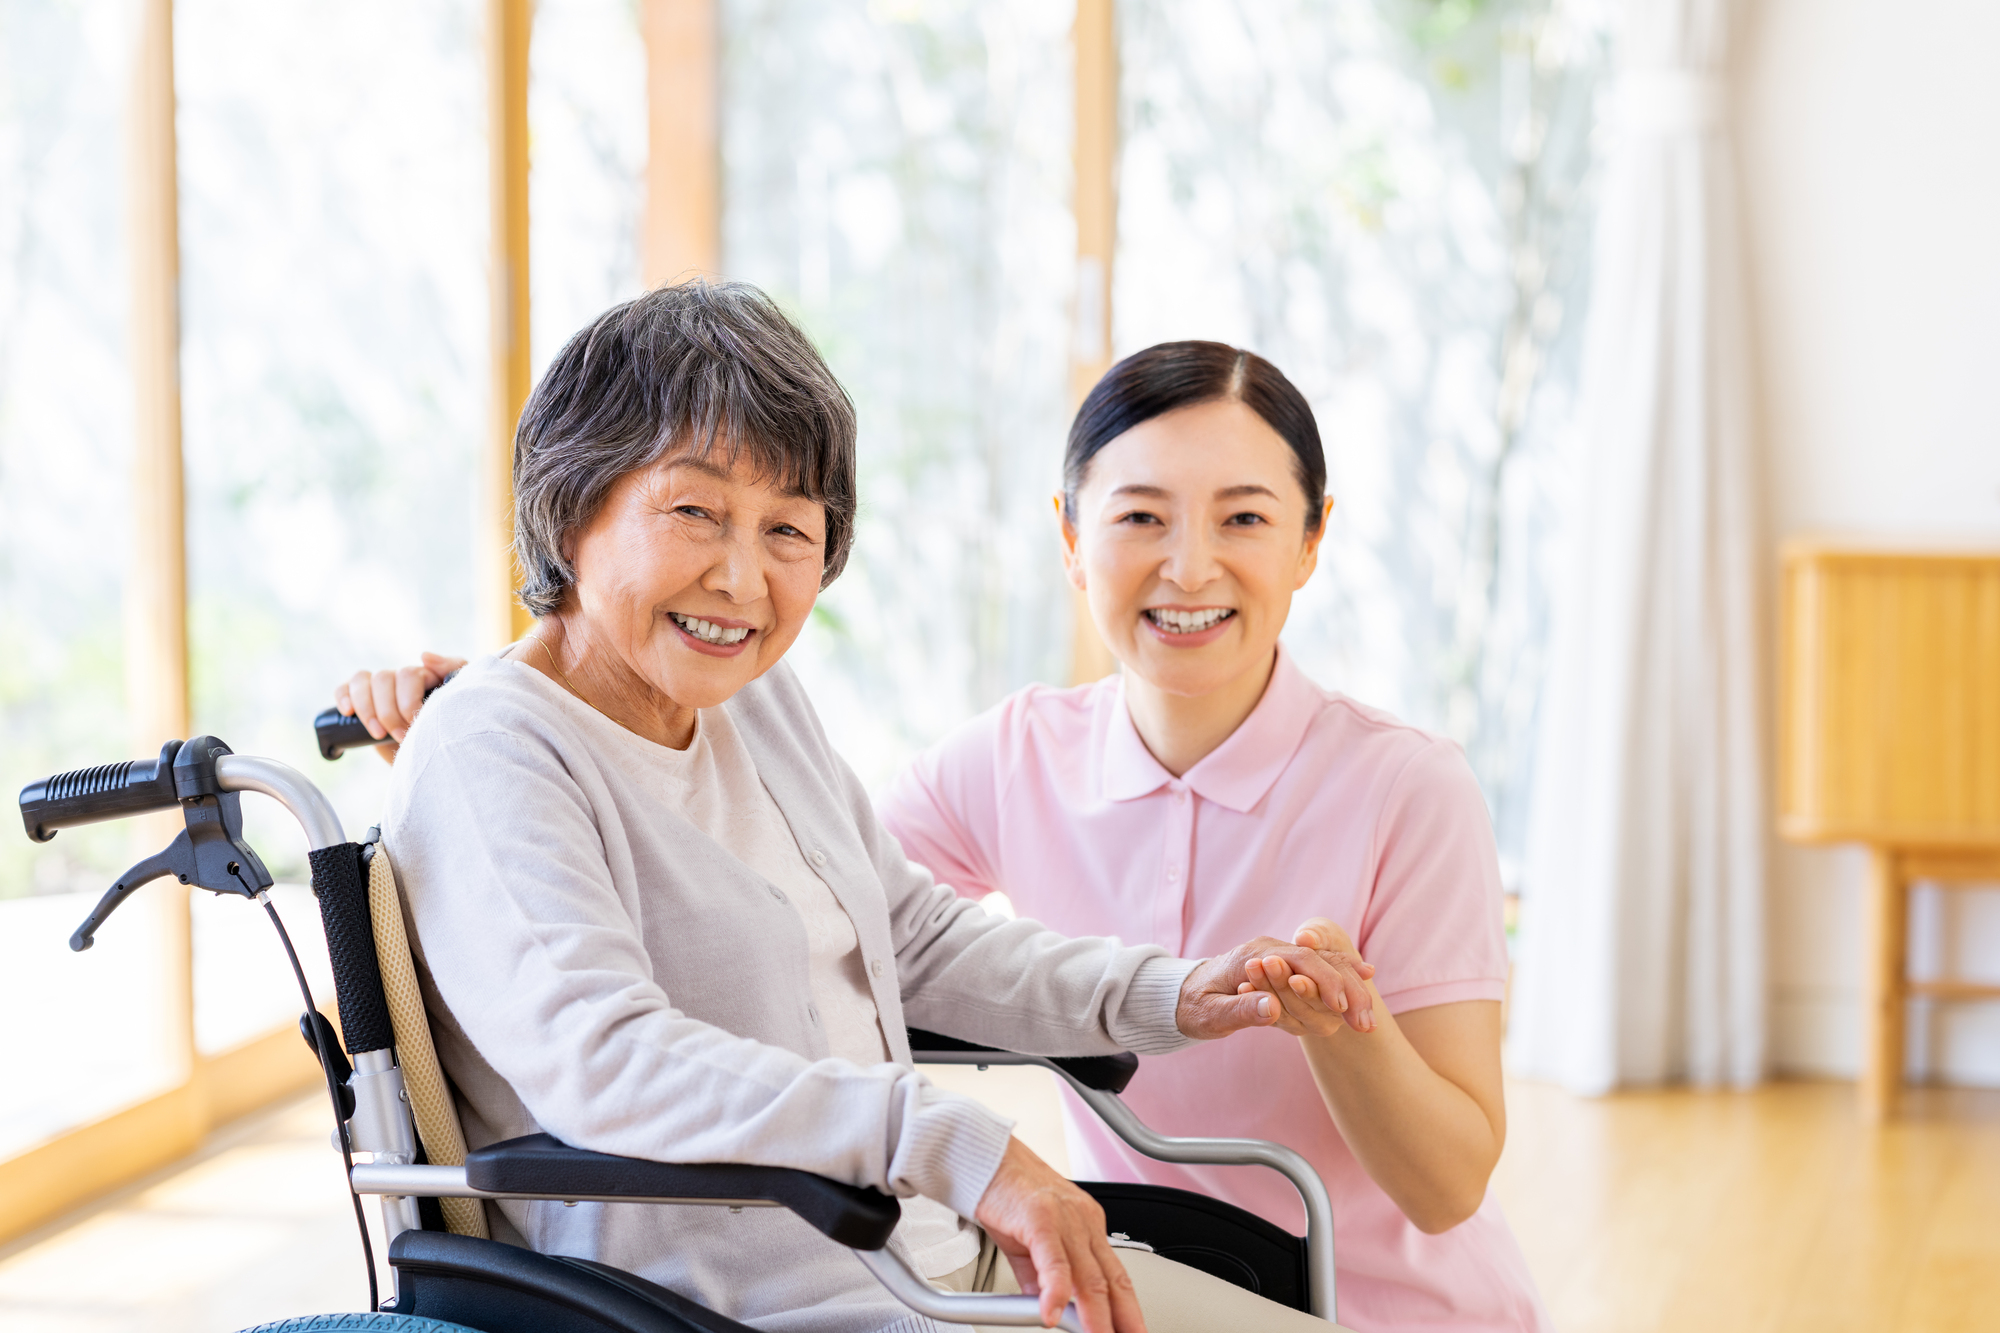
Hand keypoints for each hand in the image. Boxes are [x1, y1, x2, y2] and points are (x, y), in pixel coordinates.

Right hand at [332, 651, 465, 762]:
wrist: (434, 759)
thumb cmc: (452, 728)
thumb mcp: (461, 700)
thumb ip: (454, 671)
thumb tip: (423, 656)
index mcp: (426, 675)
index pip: (408, 674)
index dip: (408, 701)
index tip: (416, 725)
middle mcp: (401, 679)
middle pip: (383, 679)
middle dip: (389, 713)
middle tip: (401, 737)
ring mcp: (381, 690)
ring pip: (362, 681)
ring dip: (367, 710)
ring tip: (377, 734)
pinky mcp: (363, 703)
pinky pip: (345, 687)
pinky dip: (343, 696)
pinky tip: (347, 712)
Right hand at [974, 1137, 1144, 1332]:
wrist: (983, 1157)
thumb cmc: (1008, 1192)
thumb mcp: (1031, 1241)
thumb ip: (1043, 1276)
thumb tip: (1051, 1306)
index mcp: (1087, 1225)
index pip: (1117, 1276)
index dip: (1128, 1310)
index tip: (1130, 1331)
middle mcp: (1083, 1221)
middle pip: (1113, 1280)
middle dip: (1124, 1319)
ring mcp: (1065, 1218)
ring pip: (1089, 1276)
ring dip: (1097, 1316)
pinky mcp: (1039, 1217)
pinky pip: (1053, 1261)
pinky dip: (1055, 1292)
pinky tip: (1051, 1314)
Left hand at [1177, 932, 1375, 1039]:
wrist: (1182, 991)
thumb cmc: (1193, 1005)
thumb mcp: (1209, 1014)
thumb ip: (1239, 1010)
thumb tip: (1271, 1008)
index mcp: (1254, 956)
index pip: (1299, 962)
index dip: (1323, 983)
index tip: (1342, 1007)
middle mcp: (1272, 950)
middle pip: (1319, 960)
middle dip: (1347, 987)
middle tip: (1366, 1020)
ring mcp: (1280, 955)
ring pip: (1324, 962)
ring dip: (1350, 984)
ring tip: (1369, 1015)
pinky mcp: (1286, 965)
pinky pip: (1320, 965)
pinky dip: (1343, 972)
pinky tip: (1367, 977)